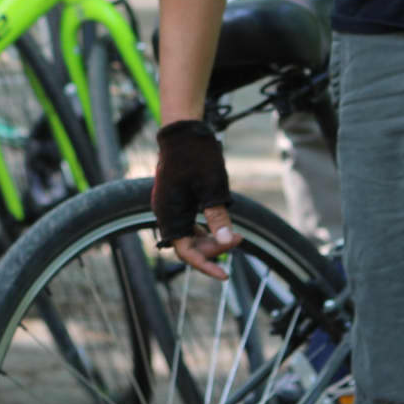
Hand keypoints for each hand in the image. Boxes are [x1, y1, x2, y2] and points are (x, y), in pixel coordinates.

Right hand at [152, 120, 239, 278]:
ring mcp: (168, 205)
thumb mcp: (212, 188)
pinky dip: (204, 227)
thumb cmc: (196, 155)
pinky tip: (220, 225)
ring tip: (234, 235)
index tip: (225, 275)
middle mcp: (165, 212)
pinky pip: (187, 221)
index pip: (185, 252)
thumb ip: (218, 218)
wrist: (183, 128)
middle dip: (213, 248)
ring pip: (188, 234)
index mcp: (169, 213)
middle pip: (187, 245)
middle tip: (239, 239)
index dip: (205, 265)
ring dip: (210, 239)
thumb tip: (228, 243)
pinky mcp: (174, 198)